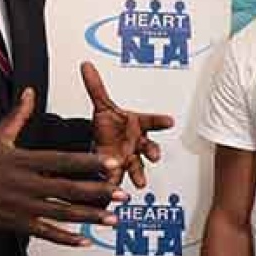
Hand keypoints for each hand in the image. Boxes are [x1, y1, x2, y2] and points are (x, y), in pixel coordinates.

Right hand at [0, 88, 126, 245]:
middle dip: (97, 193)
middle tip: (123, 194)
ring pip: (61, 213)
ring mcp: (21, 207)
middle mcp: (25, 185)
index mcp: (23, 161)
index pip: (62, 161)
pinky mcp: (17, 223)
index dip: (88, 162)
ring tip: (112, 218)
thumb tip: (30, 92)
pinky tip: (84, 241)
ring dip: (89, 217)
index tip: (110, 163)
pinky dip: (65, 238)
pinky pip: (45, 233)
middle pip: (68, 189)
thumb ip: (18, 116)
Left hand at [81, 62, 174, 188]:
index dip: (161, 121)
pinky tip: (114, 190)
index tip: (169, 121)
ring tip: (141, 183)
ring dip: (140, 175)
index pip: (152, 121)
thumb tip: (86, 65)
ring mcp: (129, 158)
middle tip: (155, 155)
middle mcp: (137, 143)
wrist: (102, 142)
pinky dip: (115, 184)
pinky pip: (117, 178)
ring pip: (137, 167)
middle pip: (149, 147)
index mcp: (138, 125)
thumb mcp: (102, 105)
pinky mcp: (118, 170)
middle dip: (153, 152)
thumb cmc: (110, 125)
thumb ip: (95, 86)